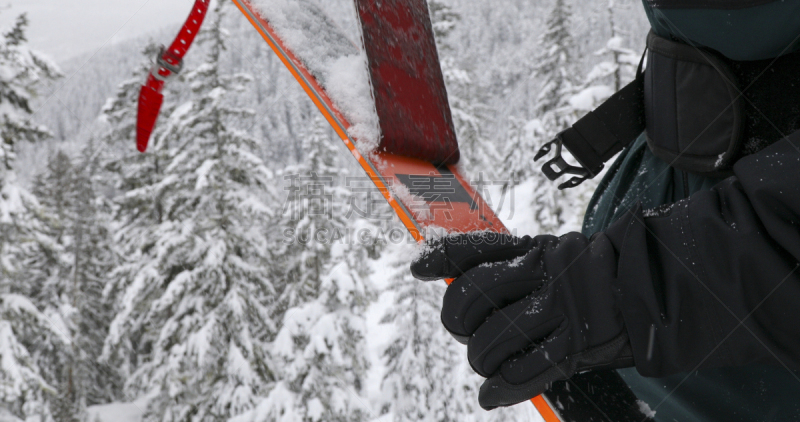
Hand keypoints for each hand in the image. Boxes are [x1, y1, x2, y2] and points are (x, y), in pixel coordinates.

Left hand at [411, 232, 633, 408]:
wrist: (654, 290)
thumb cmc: (589, 277)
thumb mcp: (548, 256)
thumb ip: (500, 260)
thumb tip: (427, 264)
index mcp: (534, 251)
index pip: (476, 249)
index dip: (442, 258)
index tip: (420, 268)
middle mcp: (544, 275)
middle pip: (472, 296)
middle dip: (457, 319)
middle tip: (465, 330)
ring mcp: (562, 310)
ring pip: (492, 339)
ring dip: (481, 358)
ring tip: (487, 361)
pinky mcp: (578, 345)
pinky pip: (526, 370)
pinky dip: (503, 385)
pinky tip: (493, 391)